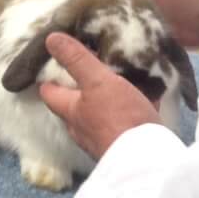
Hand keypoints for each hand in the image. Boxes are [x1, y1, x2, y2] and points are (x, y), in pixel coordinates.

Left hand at [38, 32, 159, 159]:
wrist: (150, 159)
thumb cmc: (119, 118)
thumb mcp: (98, 82)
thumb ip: (76, 60)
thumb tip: (50, 38)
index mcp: (71, 112)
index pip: (49, 92)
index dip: (48, 77)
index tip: (53, 61)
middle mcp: (83, 128)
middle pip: (75, 103)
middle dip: (81, 86)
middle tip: (92, 64)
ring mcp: (105, 137)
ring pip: (102, 111)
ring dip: (109, 96)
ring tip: (121, 75)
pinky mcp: (128, 142)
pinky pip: (128, 119)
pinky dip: (134, 106)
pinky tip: (149, 93)